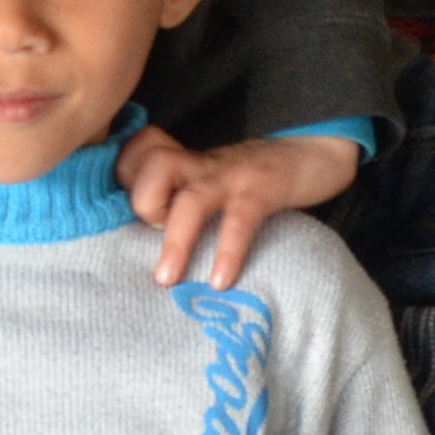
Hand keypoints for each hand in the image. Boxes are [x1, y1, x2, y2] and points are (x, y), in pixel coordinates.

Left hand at [118, 129, 365, 289]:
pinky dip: (228, 252)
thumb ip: (172, 196)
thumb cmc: (247, 179)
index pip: (134, 154)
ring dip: (174, 242)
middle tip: (152, 236)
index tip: (133, 214)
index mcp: (183, 160)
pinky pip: (239, 221)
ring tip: (166, 280)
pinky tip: (221, 281)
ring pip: (190, 199)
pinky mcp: (261, 190)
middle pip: (152, 166)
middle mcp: (200, 164)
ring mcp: (231, 175)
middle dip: (143, 204)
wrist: (310, 154)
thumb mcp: (203, 178)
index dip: (124, 181)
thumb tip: (139, 239)